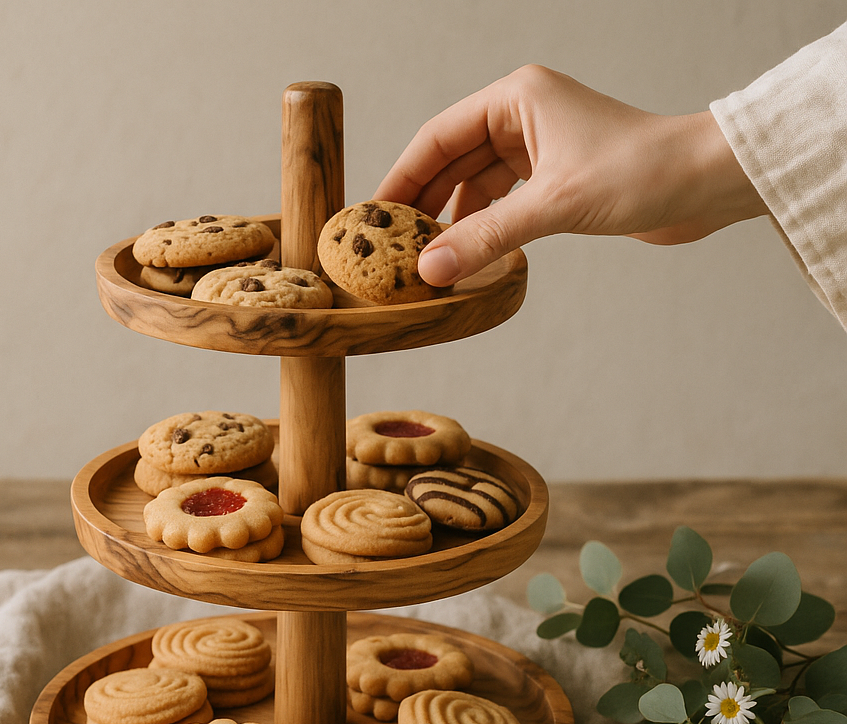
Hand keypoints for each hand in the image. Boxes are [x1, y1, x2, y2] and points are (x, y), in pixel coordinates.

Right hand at [373, 65, 766, 284]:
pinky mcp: (555, 180)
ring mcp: (539, 149)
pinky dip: (483, 229)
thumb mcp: (554, 205)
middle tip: (390, 246)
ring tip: (424, 260)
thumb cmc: (640, 171)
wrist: (704, 184)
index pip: (439, 138)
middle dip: (423, 204)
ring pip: (475, 187)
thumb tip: (430, 271)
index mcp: (517, 99)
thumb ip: (488, 238)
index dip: (402, 176)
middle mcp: (523, 117)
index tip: (373, 214)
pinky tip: (468, 256)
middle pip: (452, 162)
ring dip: (453, 222)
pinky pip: (501, 205)